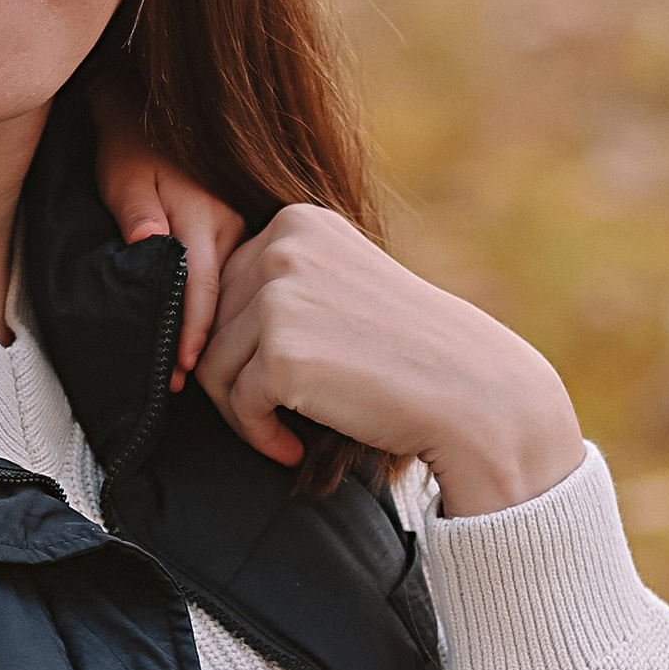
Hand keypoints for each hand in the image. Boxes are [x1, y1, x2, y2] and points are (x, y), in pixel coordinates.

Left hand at [92, 93, 244, 386]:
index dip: (192, 332)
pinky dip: (229, 306)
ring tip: (203, 370)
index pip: (202, 287)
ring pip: (236, 290)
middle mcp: (234, 223)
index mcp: (205, 214)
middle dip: (208, 342)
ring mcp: (243, 227)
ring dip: (221, 328)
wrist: (149, 111)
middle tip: (185, 384)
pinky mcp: (243, 231)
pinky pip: (239, 277)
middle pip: (225, 296)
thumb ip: (138, 215)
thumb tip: (150, 247)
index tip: (182, 370)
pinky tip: (221, 333)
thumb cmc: (130, 149)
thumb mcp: (125, 178)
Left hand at [195, 205, 583, 514]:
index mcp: (299, 221)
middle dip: (237, 377)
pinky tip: (294, 447)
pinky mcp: (280, 351)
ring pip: (212, 365)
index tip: (283, 376)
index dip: (244, 342)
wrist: (472, 394)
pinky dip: (258, 435)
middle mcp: (284, 245)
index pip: (226, 284)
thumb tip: (196, 322)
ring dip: (245, 411)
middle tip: (280, 413)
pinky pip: (236, 404)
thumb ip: (281, 285)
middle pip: (210, 324)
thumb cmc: (408, 352)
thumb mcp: (343, 287)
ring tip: (288, 431)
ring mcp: (280, 295)